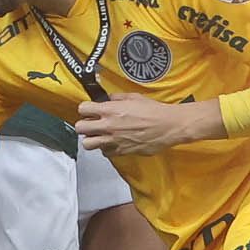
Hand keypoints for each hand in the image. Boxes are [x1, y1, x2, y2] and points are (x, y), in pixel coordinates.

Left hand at [75, 95, 220, 156]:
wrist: (169, 126)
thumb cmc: (154, 111)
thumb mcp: (134, 97)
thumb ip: (118, 98)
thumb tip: (110, 98)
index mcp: (110, 110)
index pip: (82, 109)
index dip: (85, 109)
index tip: (90, 110)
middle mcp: (108, 125)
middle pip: (80, 128)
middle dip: (84, 125)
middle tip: (91, 124)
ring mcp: (114, 140)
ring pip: (88, 144)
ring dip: (92, 139)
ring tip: (100, 136)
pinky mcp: (121, 151)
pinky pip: (105, 152)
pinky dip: (107, 148)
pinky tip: (113, 142)